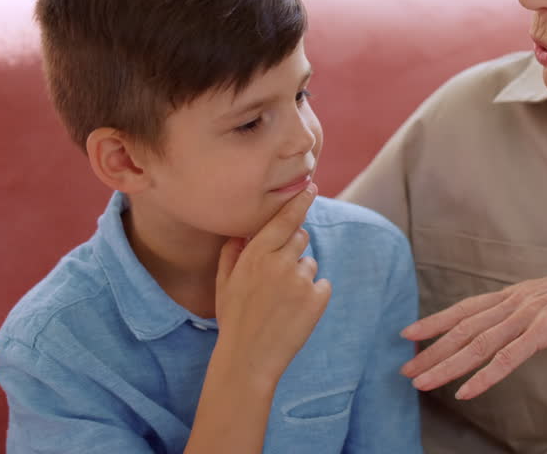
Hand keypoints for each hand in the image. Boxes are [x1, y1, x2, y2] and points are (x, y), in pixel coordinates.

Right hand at [212, 183, 331, 392]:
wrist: (249, 358)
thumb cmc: (234, 319)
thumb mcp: (224, 282)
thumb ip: (233, 252)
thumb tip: (242, 231)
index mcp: (255, 254)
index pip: (284, 219)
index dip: (299, 201)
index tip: (311, 187)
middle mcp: (280, 262)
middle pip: (301, 237)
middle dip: (293, 250)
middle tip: (278, 278)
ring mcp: (301, 280)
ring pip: (310, 263)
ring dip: (301, 276)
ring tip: (282, 302)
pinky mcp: (318, 298)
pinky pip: (322, 285)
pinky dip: (313, 295)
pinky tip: (295, 312)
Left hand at [400, 255, 546, 399]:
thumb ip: (529, 313)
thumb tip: (510, 328)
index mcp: (517, 294)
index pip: (466, 308)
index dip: (435, 321)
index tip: (408, 334)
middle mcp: (517, 301)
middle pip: (464, 329)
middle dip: (431, 350)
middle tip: (404, 369)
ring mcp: (530, 314)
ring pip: (479, 344)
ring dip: (447, 365)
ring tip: (421, 383)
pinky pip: (510, 358)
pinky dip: (486, 376)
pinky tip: (466, 391)